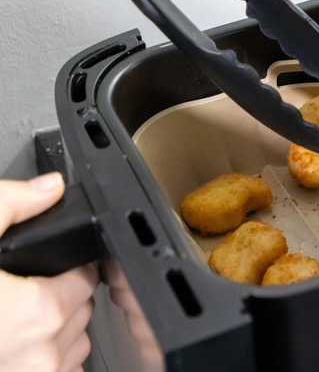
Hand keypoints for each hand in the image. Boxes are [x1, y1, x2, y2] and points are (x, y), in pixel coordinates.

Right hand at [0, 173, 99, 371]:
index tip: (49, 266)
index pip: (86, 280)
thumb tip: (50, 187)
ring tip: (11, 317)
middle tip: (20, 289)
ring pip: (70, 345)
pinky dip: (39, 358)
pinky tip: (9, 342)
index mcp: (38, 312)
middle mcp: (41, 354)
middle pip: (79, 312)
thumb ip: (12, 204)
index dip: (68, 267)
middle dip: (58, 297)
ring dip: (53, 332)